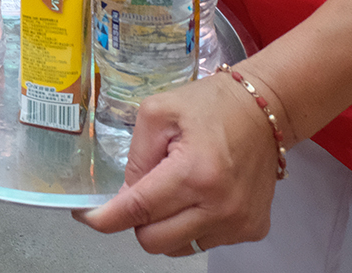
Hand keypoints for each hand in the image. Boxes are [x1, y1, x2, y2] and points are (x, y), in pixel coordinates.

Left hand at [76, 70, 285, 255]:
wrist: (265, 109)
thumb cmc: (211, 104)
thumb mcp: (158, 113)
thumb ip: (136, 157)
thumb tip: (123, 197)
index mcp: (195, 173)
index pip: (138, 210)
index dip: (104, 218)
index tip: (86, 217)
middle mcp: (220, 207)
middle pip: (154, 241)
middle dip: (137, 220)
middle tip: (140, 193)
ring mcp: (239, 223)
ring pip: (178, 248)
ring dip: (165, 226)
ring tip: (175, 190)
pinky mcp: (252, 230)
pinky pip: (204, 243)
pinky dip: (191, 226)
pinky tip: (198, 196)